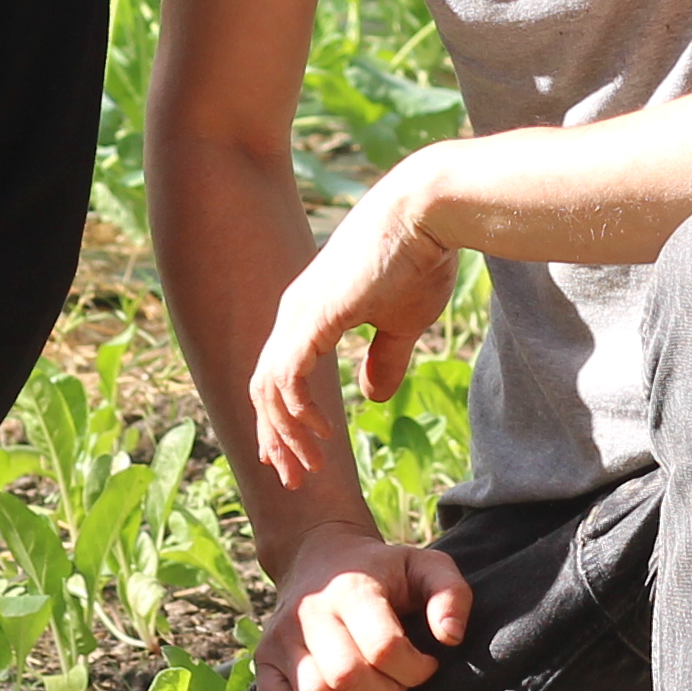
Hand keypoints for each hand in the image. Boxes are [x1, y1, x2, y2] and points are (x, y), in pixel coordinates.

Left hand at [250, 165, 460, 493]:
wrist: (427, 212)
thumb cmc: (421, 258)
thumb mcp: (403, 323)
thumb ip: (385, 360)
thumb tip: (372, 397)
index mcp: (311, 314)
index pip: (280, 376)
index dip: (285, 421)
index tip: (298, 458)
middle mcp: (295, 315)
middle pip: (264, 389)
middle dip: (276, 438)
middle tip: (294, 478)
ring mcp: (299, 314)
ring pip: (270, 390)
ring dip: (286, 435)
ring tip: (309, 466)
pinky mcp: (314, 317)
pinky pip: (287, 377)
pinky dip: (298, 412)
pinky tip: (321, 435)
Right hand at [254, 521, 472, 690]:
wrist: (321, 555)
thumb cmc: (383, 571)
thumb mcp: (425, 566)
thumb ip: (451, 594)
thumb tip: (451, 638)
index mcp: (352, 589)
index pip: (384, 648)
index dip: (415, 668)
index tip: (425, 662)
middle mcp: (310, 611)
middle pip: (348, 678)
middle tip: (397, 679)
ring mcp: (281, 635)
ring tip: (367, 682)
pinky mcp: (264, 657)